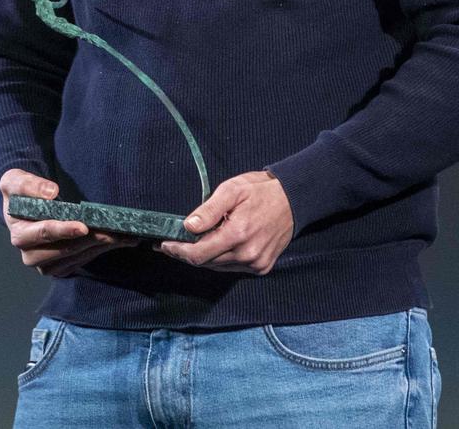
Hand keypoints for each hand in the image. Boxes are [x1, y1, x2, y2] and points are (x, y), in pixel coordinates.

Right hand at [0, 168, 128, 278]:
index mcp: (20, 234)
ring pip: (78, 256)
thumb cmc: (20, 194)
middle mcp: (31, 255)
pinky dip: (101, 250)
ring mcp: (46, 264)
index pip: (45, 233)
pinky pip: (83, 261)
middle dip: (91, 239)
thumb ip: (28, 184)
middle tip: (114, 231)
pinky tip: (119, 241)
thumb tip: (51, 192)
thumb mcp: (15, 181)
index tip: (83, 226)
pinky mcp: (60, 268)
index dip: (64, 230)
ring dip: (102, 246)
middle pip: (66, 249)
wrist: (24, 208)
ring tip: (124, 235)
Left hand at [158, 171, 293, 274]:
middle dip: (187, 253)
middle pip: (206, 262)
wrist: (294, 199)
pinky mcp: (262, 267)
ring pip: (218, 267)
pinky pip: (233, 268)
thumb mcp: (232, 190)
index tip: (164, 244)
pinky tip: (219, 244)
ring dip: (204, 256)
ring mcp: (256, 263)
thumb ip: (209, 210)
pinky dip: (221, 259)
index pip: (199, 254)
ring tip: (195, 241)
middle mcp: (247, 254)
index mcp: (238, 234)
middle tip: (173, 242)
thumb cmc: (261, 190)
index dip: (178, 251)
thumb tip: (188, 226)